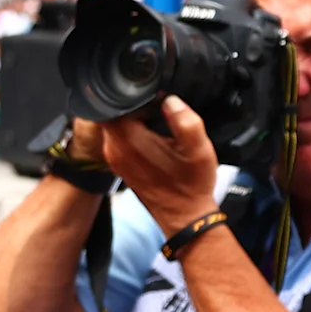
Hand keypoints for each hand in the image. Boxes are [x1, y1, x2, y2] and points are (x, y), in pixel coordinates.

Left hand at [100, 97, 221, 233]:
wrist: (184, 217)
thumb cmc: (191, 185)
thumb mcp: (198, 149)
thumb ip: (184, 119)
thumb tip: (170, 99)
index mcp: (128, 140)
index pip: (114, 102)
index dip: (132, 94)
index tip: (151, 96)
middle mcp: (114, 149)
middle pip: (112, 111)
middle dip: (133, 105)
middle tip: (157, 108)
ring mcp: (114, 158)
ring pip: (115, 124)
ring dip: (134, 118)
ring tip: (158, 122)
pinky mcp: (119, 164)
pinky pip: (119, 137)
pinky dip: (133, 131)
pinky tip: (154, 136)